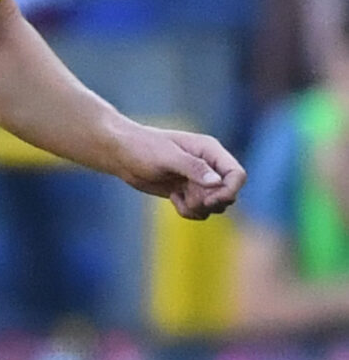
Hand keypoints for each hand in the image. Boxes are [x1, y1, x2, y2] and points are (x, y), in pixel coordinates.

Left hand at [112, 122, 243, 218]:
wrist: (122, 154)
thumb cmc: (143, 148)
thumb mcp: (168, 157)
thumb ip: (193, 168)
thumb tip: (216, 182)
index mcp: (210, 151)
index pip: (236, 174)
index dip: (229, 190)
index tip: (210, 200)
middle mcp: (209, 166)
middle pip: (228, 194)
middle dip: (210, 202)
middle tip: (188, 198)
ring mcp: (198, 181)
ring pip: (214, 205)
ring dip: (199, 208)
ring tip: (179, 198)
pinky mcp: (187, 192)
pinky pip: (199, 211)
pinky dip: (189, 211)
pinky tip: (174, 199)